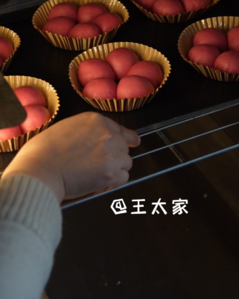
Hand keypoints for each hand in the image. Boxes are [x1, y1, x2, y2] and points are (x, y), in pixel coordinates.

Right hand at [2, 112, 139, 202]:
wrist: (41, 169)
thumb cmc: (44, 150)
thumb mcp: (66, 127)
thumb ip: (86, 132)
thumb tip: (92, 142)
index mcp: (96, 120)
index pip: (121, 129)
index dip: (126, 138)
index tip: (133, 142)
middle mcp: (107, 134)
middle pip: (124, 147)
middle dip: (115, 156)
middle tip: (98, 165)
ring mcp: (111, 153)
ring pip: (126, 162)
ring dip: (115, 169)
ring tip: (96, 174)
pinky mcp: (111, 173)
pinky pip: (123, 178)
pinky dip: (114, 182)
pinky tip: (100, 182)